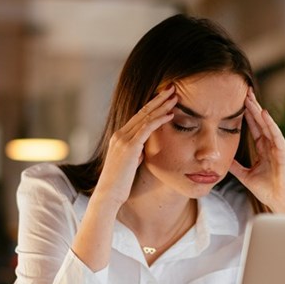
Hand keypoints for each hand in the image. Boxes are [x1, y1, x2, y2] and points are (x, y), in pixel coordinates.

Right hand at [73, 86, 176, 271]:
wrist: (108, 195)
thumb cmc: (119, 184)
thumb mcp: (129, 164)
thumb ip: (135, 154)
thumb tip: (143, 150)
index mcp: (120, 137)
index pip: (138, 117)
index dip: (152, 106)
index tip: (164, 98)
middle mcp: (120, 134)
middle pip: (142, 112)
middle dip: (158, 99)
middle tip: (172, 88)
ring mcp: (124, 139)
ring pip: (146, 117)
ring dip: (162, 106)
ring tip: (175, 96)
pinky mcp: (129, 147)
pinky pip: (147, 129)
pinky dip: (160, 120)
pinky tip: (171, 114)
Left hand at [229, 88, 284, 213]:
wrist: (282, 204)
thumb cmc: (268, 191)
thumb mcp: (246, 176)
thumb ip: (235, 167)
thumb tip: (222, 159)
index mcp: (264, 150)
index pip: (254, 128)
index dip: (246, 115)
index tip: (238, 102)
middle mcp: (272, 146)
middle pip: (260, 122)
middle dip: (252, 107)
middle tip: (244, 91)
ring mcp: (279, 148)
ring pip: (267, 125)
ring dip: (259, 111)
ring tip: (251, 98)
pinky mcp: (284, 153)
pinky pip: (276, 135)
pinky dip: (270, 124)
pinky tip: (264, 113)